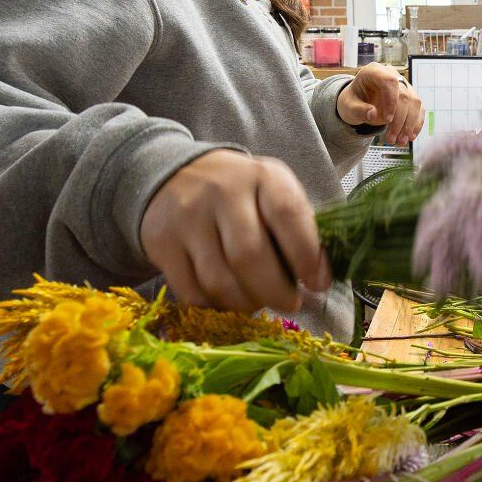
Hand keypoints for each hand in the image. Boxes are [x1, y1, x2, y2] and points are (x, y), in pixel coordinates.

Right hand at [140, 149, 331, 312]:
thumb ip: (300, 229)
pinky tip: (229, 298)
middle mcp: (222, 192)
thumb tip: (320, 280)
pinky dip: (217, 306)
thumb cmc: (243, 194)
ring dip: (247, 303)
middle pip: (249, 257)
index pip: (288, 214)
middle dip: (276, 292)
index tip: (318, 283)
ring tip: (258, 300)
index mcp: (263, 177)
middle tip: (290, 303)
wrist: (178, 175)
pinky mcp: (161, 242)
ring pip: (219, 282)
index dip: (307, 257)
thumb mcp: (275, 193)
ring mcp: (187, 217)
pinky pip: (192, 293)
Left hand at [335, 63, 424, 146]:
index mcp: (374, 72)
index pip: (389, 81)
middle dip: (400, 120)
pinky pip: (418, 109)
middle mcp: (391, 75)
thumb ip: (359, 110)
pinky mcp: (410, 96)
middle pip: (404, 95)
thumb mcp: (348, 107)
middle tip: (393, 139)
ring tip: (400, 141)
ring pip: (414, 103)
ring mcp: (402, 85)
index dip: (391, 101)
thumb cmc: (352, 101)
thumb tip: (373, 114)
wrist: (358, 102)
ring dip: (410, 125)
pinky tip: (409, 137)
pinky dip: (416, 124)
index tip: (387, 120)